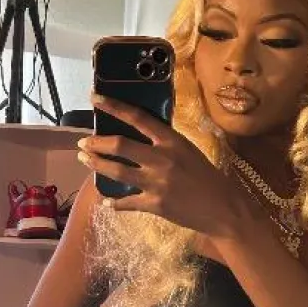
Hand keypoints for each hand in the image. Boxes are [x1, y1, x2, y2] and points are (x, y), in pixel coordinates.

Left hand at [76, 93, 244, 238]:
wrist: (224, 209)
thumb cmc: (209, 178)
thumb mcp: (189, 151)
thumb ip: (166, 144)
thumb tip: (141, 136)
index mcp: (172, 141)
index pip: (138, 118)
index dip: (114, 106)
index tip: (95, 98)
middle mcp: (162, 159)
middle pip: (120, 146)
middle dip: (96, 143)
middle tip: (83, 142)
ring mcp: (157, 183)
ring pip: (117, 172)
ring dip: (98, 165)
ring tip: (85, 160)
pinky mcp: (155, 205)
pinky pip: (127, 203)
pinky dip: (114, 203)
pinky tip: (106, 202)